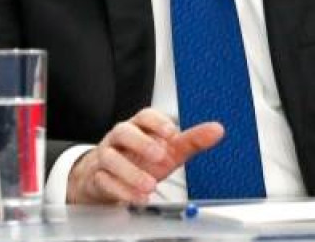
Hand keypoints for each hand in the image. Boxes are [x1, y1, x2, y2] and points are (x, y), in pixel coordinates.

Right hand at [66, 108, 223, 204]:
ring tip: (150, 185)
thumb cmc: (142, 159)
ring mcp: (106, 157)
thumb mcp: (169, 150)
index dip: (157, 123)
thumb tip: (217, 130)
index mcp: (138, 127)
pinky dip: (121, 190)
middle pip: (124, 132)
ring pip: (112, 158)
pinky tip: (137, 197)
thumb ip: (192, 140)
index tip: (172, 133)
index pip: (145, 116)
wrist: (110, 177)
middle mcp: (120, 138)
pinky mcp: (97, 177)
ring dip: (131, 172)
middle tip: (160, 156)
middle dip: (142, 143)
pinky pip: (104, 181)